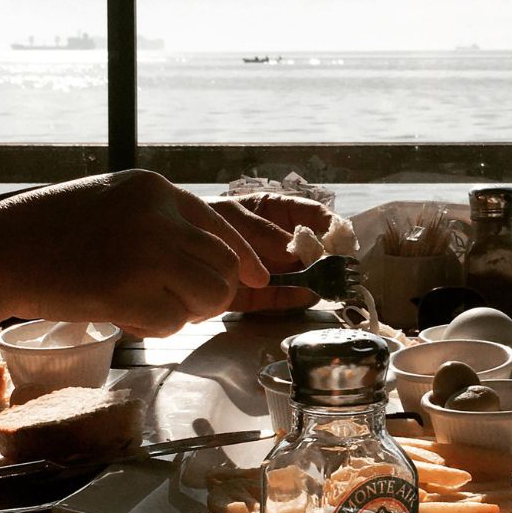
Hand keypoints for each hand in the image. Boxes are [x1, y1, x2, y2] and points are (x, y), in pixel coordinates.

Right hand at [0, 170, 269, 335]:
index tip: (257, 278)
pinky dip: (155, 327)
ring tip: (148, 307)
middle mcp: (157, 216)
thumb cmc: (50, 232)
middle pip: (222, 267)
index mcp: (154, 190)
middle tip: (183, 304)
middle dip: (212, 294)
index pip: (221, 226)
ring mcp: (144, 253)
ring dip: (187, 313)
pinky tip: (123, 315)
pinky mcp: (126, 291)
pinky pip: (173, 323)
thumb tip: (218, 261)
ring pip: (209, 297)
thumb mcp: (113, 203)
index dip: (245, 257)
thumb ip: (162, 223)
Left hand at [209, 192, 334, 312]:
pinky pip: (278, 299)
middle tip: (339, 268)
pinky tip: (305, 297)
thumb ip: (265, 233)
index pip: (315, 216)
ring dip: (314, 282)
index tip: (342, 239)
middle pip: (313, 251)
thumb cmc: (201, 220)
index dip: (332, 226)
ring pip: (300, 277)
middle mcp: (278, 242)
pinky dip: (292, 299)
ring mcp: (269, 269)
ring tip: (327, 287)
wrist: (169, 250)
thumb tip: (300, 250)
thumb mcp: (235, 217)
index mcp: (277, 213)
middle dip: (328, 259)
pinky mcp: (255, 295)